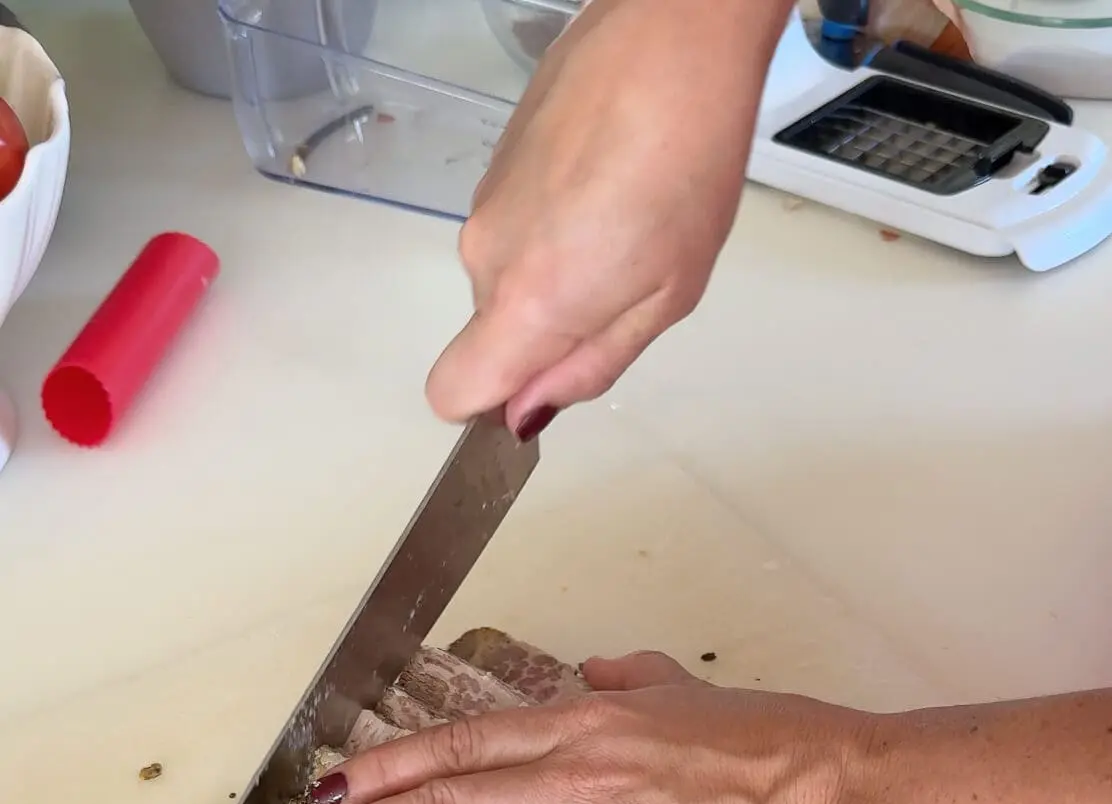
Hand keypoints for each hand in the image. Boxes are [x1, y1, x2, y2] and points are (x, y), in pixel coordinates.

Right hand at [426, 0, 786, 433]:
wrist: (674, 34)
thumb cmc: (688, 161)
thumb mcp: (666, 297)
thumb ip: (590, 365)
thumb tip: (530, 413)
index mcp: (528, 304)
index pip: (451, 392)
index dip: (492, 405)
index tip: (541, 386)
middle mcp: (485, 259)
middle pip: (492, 336)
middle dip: (548, 332)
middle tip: (626, 281)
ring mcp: (484, 205)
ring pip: (508, 278)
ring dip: (558, 272)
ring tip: (627, 222)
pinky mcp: (494, 165)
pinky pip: (514, 226)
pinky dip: (554, 224)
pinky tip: (609, 184)